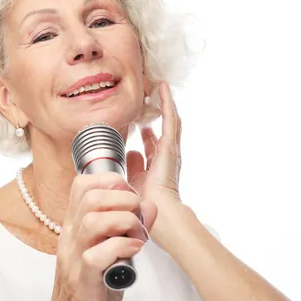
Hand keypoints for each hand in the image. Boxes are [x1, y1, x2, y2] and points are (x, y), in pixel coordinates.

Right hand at [32, 172, 156, 300]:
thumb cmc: (90, 293)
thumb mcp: (109, 255)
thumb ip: (126, 230)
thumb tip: (149, 206)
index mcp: (75, 229)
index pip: (82, 186)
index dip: (110, 180)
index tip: (130, 193)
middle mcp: (71, 239)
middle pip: (88, 197)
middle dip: (122, 198)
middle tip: (138, 215)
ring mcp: (74, 260)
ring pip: (91, 221)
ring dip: (123, 221)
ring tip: (138, 234)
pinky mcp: (82, 283)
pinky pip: (96, 256)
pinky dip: (120, 247)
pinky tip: (133, 251)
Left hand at [127, 82, 189, 241]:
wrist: (159, 211)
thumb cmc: (145, 202)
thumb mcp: (133, 180)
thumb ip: (131, 166)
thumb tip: (130, 152)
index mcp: (154, 168)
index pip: (151, 146)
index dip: (145, 135)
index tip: (138, 124)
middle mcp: (165, 157)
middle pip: (162, 131)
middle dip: (157, 116)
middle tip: (150, 100)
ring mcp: (170, 151)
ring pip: (169, 122)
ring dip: (165, 104)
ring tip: (159, 88)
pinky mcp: (170, 146)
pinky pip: (170, 120)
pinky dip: (167, 103)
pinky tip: (163, 89)